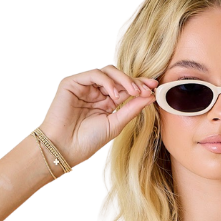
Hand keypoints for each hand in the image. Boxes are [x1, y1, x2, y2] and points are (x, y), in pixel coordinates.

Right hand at [38, 65, 157, 168]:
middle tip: (146, 88)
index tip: (154, 87)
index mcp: (105, 102)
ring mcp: (84, 86)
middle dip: (134, 81)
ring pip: (107, 72)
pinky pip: (93, 74)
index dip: (139, 85)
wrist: (65, 148)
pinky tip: (114, 94)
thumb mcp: (115, 124)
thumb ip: (131, 109)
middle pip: (117, 77)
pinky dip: (107, 81)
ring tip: (133, 91)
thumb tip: (151, 96)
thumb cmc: (88, 140)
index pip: (124, 88)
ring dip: (123, 79)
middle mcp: (95, 92)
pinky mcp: (72, 83)